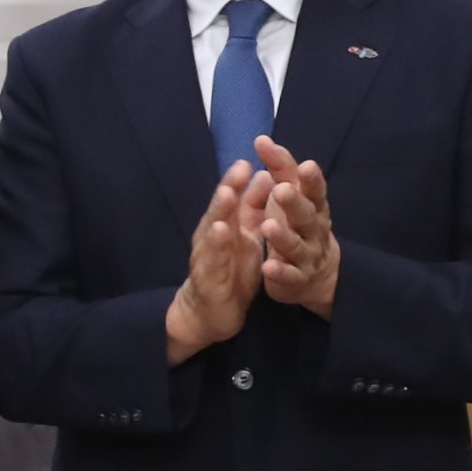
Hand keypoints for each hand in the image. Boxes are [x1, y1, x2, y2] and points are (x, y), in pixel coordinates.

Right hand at [165, 163, 264, 363]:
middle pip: (221, 208)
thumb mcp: (245, 238)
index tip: (255, 157)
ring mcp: (208, 256)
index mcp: (226, 226)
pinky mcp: (208, 278)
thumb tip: (264, 176)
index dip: (242, 179)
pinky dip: (217, 245)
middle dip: (229, 188)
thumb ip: (252, 210)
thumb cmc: (229, 271)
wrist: (208, 313)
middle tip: (240, 167)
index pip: (233, 198)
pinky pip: (213, 259)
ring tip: (228, 193)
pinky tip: (222, 232)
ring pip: (213, 230)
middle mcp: (212, 237)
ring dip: (219, 212)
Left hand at [249, 135, 338, 315]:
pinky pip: (290, 275)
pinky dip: (280, 271)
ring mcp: (307, 256)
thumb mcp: (291, 195)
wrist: (317, 274)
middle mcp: (313, 230)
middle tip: (281, 190)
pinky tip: (267, 265)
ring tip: (268, 226)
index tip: (306, 165)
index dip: (311, 179)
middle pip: (306, 216)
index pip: (314, 190)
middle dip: (295, 203)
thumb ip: (279, 169)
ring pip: (297, 246)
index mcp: (313, 206)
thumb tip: (262, 139)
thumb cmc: (298, 223)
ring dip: (283, 236)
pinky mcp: (297, 279)